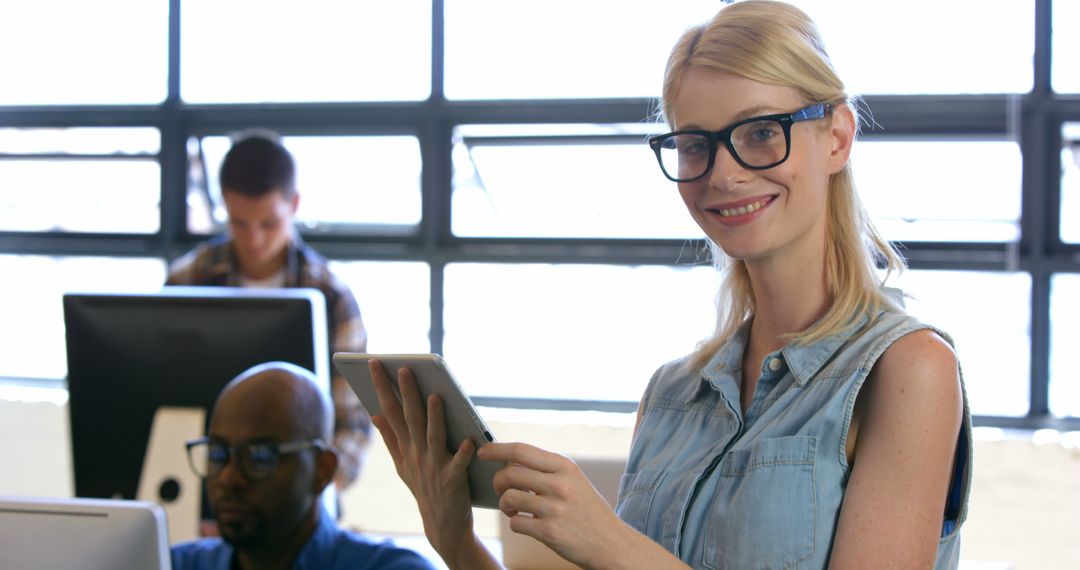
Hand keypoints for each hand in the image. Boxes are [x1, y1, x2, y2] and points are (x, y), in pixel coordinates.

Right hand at [367, 360, 478, 560]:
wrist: (442, 525)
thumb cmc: (424, 488)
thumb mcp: (402, 465)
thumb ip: (390, 439)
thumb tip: (374, 414)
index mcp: (404, 448)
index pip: (389, 411)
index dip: (381, 387)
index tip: (374, 364)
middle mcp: (416, 455)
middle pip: (410, 419)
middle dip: (406, 393)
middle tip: (403, 368)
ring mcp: (434, 467)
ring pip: (433, 437)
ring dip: (434, 417)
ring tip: (434, 396)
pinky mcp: (453, 480)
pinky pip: (459, 464)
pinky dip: (464, 452)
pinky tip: (470, 440)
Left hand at [479, 443, 634, 568]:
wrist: (611, 542)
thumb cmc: (586, 509)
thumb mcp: (574, 480)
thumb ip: (545, 469)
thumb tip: (508, 459)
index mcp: (564, 466)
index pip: (521, 450)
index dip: (497, 449)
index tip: (482, 451)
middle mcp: (560, 484)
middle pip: (509, 474)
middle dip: (497, 482)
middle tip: (501, 490)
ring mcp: (554, 509)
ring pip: (508, 498)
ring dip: (504, 505)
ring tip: (513, 509)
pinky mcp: (549, 532)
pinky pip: (515, 523)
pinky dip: (515, 523)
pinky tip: (525, 523)